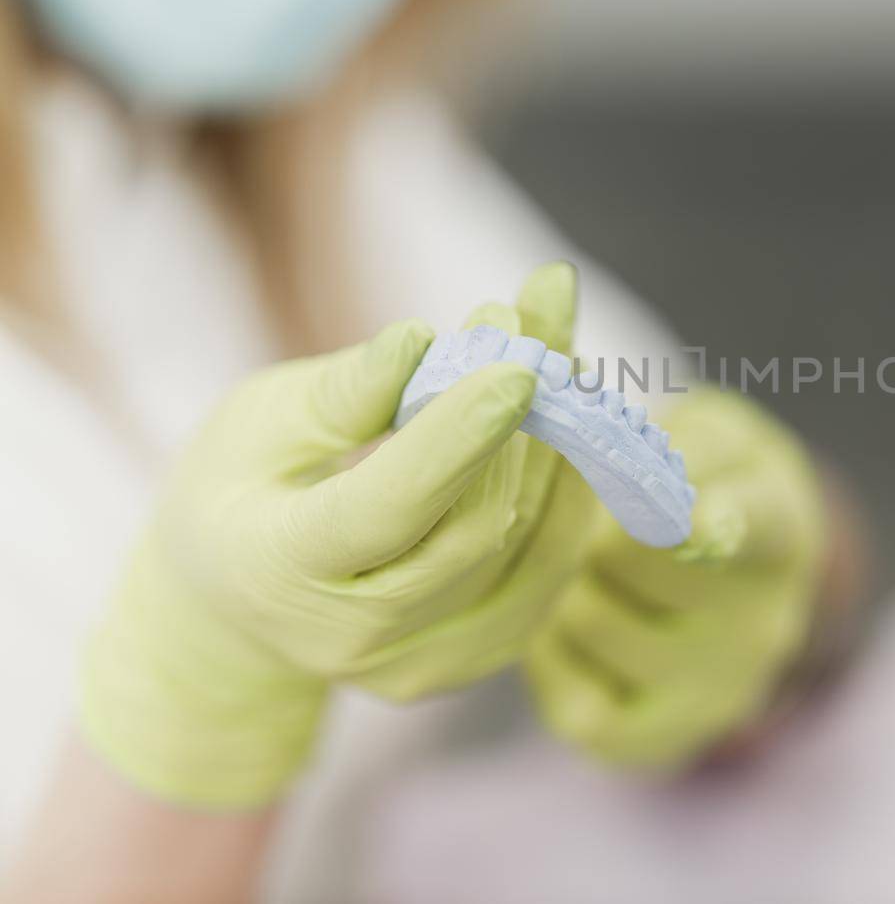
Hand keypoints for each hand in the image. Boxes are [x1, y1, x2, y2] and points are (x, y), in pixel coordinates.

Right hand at [80, 264, 596, 806]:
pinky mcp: (474, 656)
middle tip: (526, 324)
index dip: (458, 438)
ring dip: (557, 446)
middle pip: (472, 526)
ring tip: (558, 355)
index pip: (386, 508)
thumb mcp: (259, 421)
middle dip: (515, 423)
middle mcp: (353, 635)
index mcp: (277, 570)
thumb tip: (423, 338)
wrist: (240, 613)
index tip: (517, 364)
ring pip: (525, 546)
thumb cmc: (241, 489)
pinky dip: (565, 491)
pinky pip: (545, 569)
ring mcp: (420, 661)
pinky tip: (563, 422)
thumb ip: (344, 391)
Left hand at [524, 389, 827, 768]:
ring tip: (584, 574)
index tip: (701, 522)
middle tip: (596, 522)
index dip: (725, 523)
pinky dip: (550, 660)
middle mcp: (762, 625)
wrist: (729, 580)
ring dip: (561, 586)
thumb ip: (666, 447)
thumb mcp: (709, 441)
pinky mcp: (666, 741)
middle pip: (626, 555)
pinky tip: (571, 634)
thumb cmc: (708, 485)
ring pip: (587, 619)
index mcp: (779, 533)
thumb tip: (607, 482)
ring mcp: (718, 691)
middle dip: (588, 526)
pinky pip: (574, 703)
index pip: (757, 525)